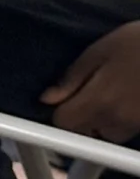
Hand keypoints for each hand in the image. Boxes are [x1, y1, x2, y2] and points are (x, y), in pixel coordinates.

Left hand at [43, 23, 139, 142]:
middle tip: (85, 95)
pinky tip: (125, 100)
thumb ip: (72, 77)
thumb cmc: (138, 43)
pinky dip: (120, 122)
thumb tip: (47, 99)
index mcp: (100, 100)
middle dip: (78, 119)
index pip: (63, 123)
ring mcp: (137, 126)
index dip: (59, 110)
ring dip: (100, 123)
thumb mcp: (99, 51)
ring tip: (109, 97)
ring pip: (107, 135)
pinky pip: (127, 131)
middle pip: (83, 133)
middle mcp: (118, 120)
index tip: (63, 98)